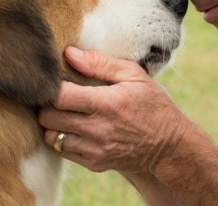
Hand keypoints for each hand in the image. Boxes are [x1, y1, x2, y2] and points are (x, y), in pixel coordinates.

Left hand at [39, 47, 189, 173]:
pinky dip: (62, 138)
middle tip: (59, 96)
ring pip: (51, 136)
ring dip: (53, 123)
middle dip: (48, 104)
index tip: (58, 80)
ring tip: (66, 112)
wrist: (169, 146)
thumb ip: (100, 63)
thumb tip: (70, 54)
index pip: (59, 96)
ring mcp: (94, 149)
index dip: (52, 86)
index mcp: (106, 103)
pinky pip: (62, 151)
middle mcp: (97, 129)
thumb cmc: (152, 104)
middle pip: (48, 117)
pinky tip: (75, 127)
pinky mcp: (93, 163)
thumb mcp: (134, 76)